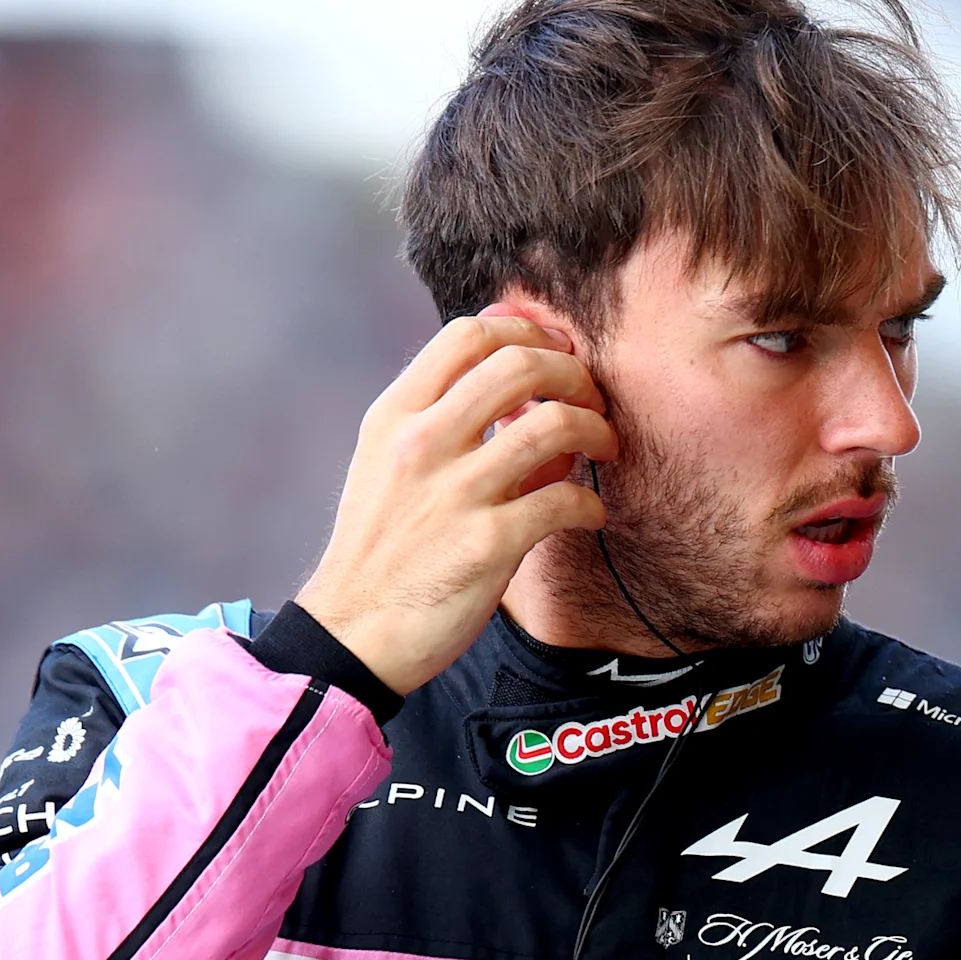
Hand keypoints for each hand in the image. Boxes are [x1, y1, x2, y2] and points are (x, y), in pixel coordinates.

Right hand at [293, 311, 611, 693]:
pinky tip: (589, 513)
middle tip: (592, 396)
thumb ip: (445, 420)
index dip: (526, 330)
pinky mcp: (488, 544)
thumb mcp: (389, 465)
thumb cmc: (382, 545)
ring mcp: (455, 494)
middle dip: (574, 372)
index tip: (555, 351)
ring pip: (553, 424)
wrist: (355, 630)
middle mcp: (422, 444)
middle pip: (520, 364)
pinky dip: (591, 504)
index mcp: (395, 416)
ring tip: (605, 446)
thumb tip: (526, 389)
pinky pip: (565, 499)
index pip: (468, 333)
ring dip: (596, 429)